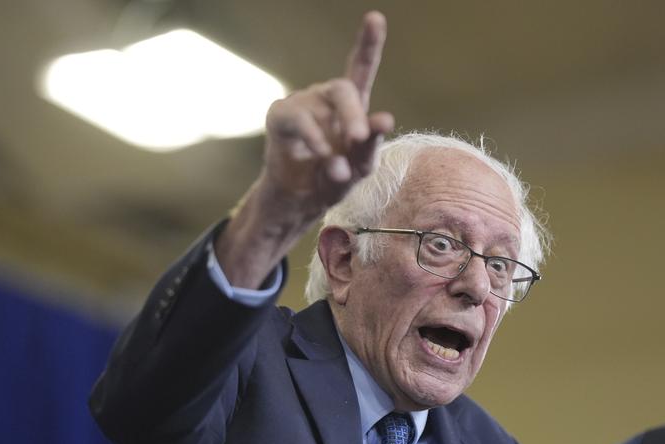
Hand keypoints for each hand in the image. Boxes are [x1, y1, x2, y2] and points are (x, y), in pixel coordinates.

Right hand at [257, 11, 394, 217]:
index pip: (360, 69)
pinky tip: (322, 155)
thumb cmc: (332, 181)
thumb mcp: (359, 168)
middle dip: (353, 114)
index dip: (368, 44)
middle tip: (360, 138)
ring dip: (332, 141)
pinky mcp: (280, 117)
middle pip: (344, 89)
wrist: (298, 203)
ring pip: (321, 108)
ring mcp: (301, 104)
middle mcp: (326, 99)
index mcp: (351, 106)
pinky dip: (313, 138)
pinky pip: (298, 119)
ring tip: (339, 171)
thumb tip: (384, 119)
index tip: (374, 18)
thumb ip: (371, 146)